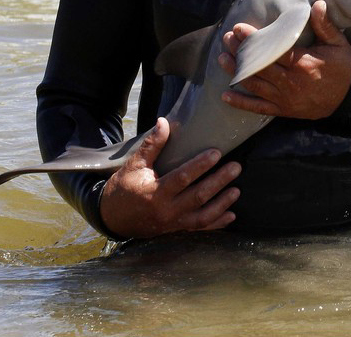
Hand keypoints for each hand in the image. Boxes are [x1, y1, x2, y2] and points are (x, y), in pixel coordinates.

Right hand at [99, 117, 240, 238]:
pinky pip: (199, 228)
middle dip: (219, 182)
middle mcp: (167, 211)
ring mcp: (173, 223)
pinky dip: (216, 223)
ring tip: (237, 190)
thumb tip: (163, 122)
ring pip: (202, 216)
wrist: (113, 217)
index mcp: (156, 192)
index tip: (217, 153)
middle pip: (198, 196)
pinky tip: (231, 215)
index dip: (201, 165)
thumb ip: (152, 145)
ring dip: (222, 203)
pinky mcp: (176, 229)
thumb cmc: (124, 187)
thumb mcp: (135, 164)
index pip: (183, 178)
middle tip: (236, 168)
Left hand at [219, 0, 350, 119]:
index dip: (253, 39)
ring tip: (222, 59)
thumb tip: (318, 4)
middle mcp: (290, 82)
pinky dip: (241, 103)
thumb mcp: (338, 44)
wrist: (350, 99)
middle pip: (258, 66)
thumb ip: (325, 25)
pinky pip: (258, 108)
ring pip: (254, 85)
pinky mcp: (283, 110)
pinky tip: (226, 96)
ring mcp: (284, 98)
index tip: (238, 28)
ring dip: (236, 72)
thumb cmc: (343, 68)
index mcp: (302, 64)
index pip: (272, 50)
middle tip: (227, 39)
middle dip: (240, 52)